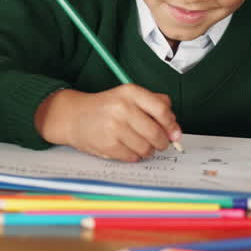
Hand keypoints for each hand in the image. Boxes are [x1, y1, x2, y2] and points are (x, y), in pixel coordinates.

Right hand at [36, 85, 182, 161]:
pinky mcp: (108, 144)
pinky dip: (134, 156)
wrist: (74, 116)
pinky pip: (133, 157)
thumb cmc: (107, 107)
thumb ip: (155, 104)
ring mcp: (114, 127)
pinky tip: (127, 148)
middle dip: (162, 142)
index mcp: (130, 92)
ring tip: (140, 145)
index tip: (175, 134)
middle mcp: (122, 108)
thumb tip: (175, 128)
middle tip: (159, 143)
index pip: (161, 110)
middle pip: (156, 133)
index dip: (172, 125)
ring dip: (148, 151)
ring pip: (146, 148)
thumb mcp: (129, 96)